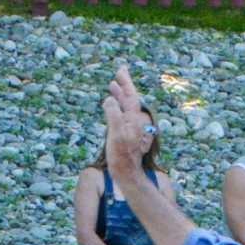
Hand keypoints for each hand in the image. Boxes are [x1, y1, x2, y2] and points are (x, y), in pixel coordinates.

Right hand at [103, 65, 154, 181]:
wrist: (127, 173)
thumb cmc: (121, 155)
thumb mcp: (116, 133)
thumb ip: (113, 115)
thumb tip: (110, 99)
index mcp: (133, 119)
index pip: (131, 96)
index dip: (126, 82)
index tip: (121, 70)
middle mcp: (134, 122)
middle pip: (130, 99)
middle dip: (125, 85)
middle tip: (119, 73)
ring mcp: (131, 128)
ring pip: (127, 107)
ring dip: (120, 95)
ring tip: (113, 85)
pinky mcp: (126, 135)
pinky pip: (123, 115)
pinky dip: (118, 107)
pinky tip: (113, 107)